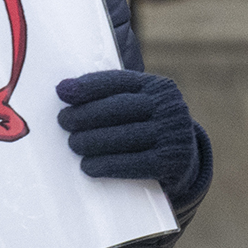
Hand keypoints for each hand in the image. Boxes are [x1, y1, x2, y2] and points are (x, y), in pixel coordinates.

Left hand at [55, 70, 207, 201]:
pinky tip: (89, 166)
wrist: (185, 161)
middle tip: (64, 121)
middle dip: (88, 114)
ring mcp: (173, 135)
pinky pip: (135, 164)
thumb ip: (112, 98)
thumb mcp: (140, 107)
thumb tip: (65, 90)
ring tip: (74, 143)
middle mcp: (170, 107)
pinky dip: (108, 165)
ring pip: (126, 136)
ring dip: (94, 140)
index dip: (89, 86)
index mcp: (159, 87)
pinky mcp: (172, 162)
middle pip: (122, 107)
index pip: (120, 81)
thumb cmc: (148, 128)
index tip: (62, 91)